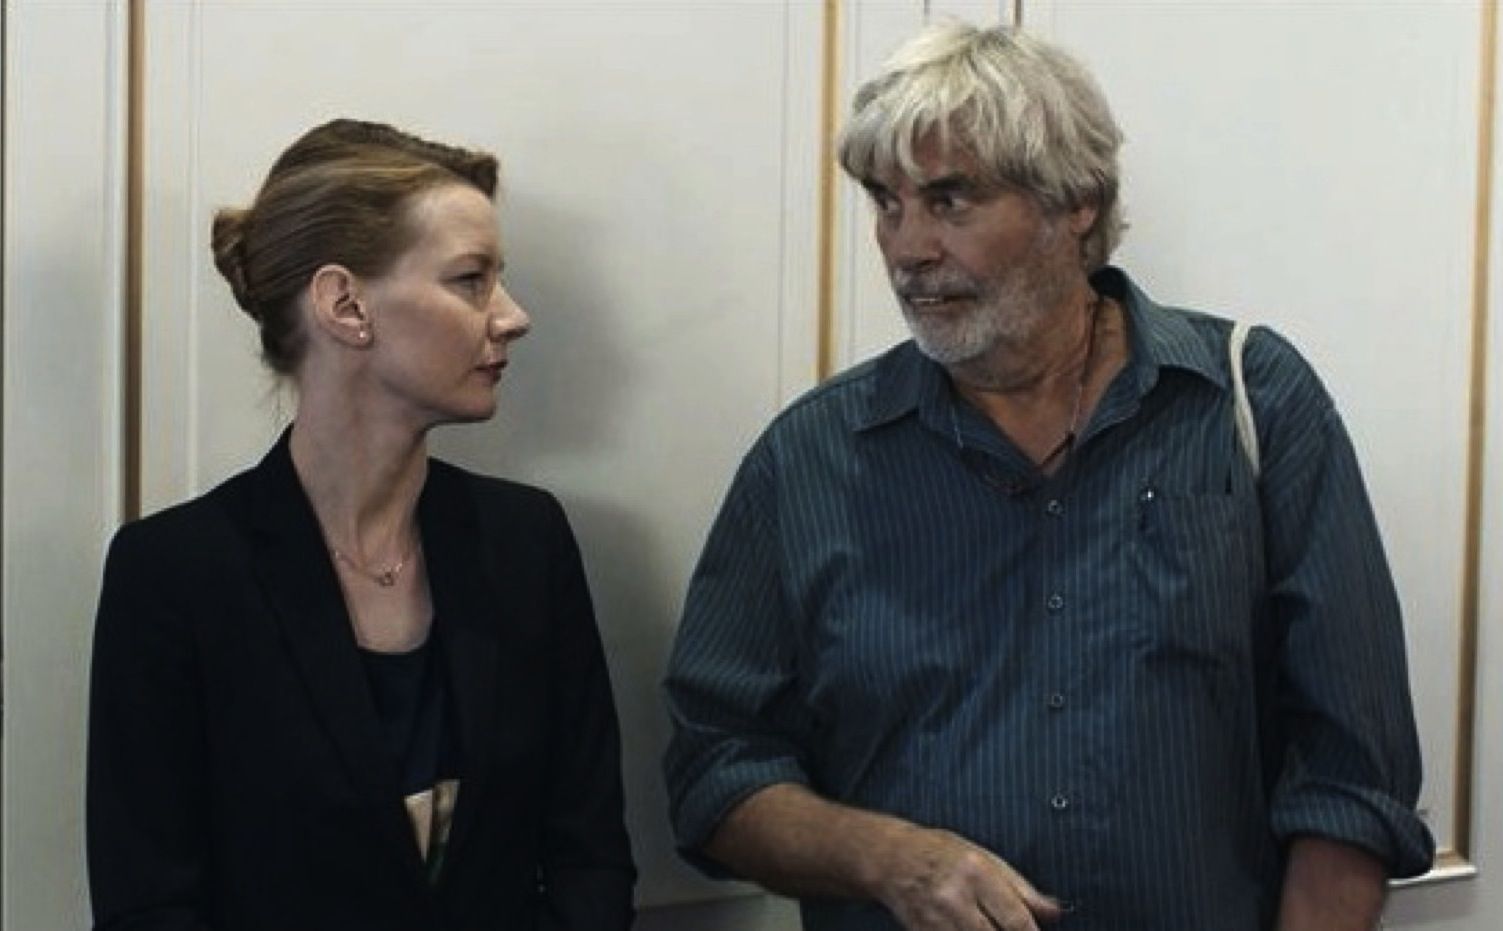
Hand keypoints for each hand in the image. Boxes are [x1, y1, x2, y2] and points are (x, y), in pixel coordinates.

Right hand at [874, 824, 1061, 930]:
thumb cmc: (941, 853)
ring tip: (989, 928)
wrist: (891, 859)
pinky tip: (972, 930)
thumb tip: (1056, 912)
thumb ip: (1022, 888)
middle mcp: (955, 899)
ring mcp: (936, 921)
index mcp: (975, 873)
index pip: (1016, 919)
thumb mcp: (984, 858)